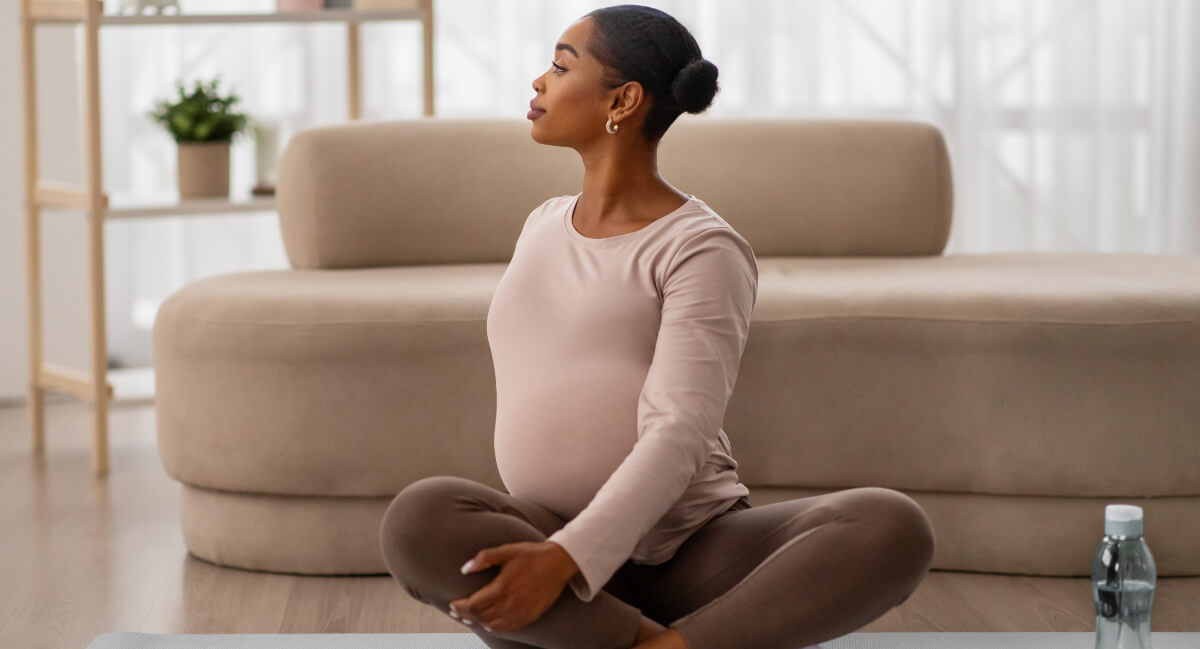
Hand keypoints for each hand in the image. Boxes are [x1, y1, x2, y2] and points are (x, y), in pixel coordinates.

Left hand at [448, 540, 576, 633]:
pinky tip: (489, 623)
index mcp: (501, 589)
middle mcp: (509, 605)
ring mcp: (520, 613)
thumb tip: (464, 569)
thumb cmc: (532, 555)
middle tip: (456, 612)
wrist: (559, 563)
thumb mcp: (505, 551)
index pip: (472, 605)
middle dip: (465, 615)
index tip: (452, 604)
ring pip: (492, 625)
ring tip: (469, 618)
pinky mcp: (530, 617)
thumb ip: (483, 559)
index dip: (459, 607)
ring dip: (478, 622)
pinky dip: (494, 627)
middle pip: (480, 617)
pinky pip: (508, 628)